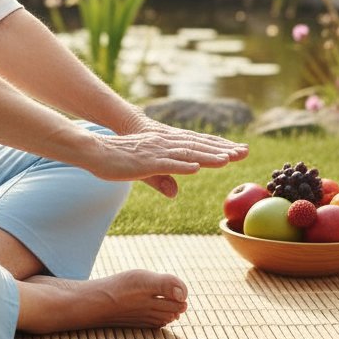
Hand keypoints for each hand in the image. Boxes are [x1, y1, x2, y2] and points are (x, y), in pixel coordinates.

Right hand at [97, 114, 248, 198]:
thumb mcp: (143, 172)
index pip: (196, 147)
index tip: (237, 151)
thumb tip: (175, 192)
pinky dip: (180, 165)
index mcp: (165, 147)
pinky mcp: (144, 162)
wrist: (94, 151)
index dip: (217, 148)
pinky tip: (195, 168)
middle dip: (221, 150)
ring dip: (206, 156)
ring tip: (227, 159)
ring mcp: (155, 153)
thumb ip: (161, 179)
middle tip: (245, 152)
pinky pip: (165, 164)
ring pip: (185, 154)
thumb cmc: (116, 161)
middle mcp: (164, 146)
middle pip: (197, 148)